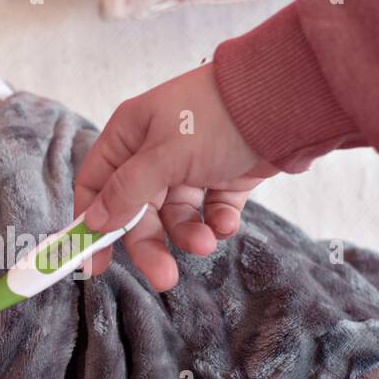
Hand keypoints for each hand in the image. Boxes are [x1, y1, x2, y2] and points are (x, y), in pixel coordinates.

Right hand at [73, 61, 280, 290]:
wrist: (286, 102)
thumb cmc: (217, 115)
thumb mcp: (165, 154)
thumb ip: (128, 191)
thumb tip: (94, 221)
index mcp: (130, 134)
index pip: (96, 184)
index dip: (92, 224)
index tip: (96, 263)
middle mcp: (155, 151)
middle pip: (138, 211)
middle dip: (150, 244)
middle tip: (163, 277)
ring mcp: (190, 165)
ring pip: (176, 216)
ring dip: (188, 235)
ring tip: (206, 244)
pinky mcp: (224, 178)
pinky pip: (209, 212)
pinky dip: (216, 223)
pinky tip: (226, 224)